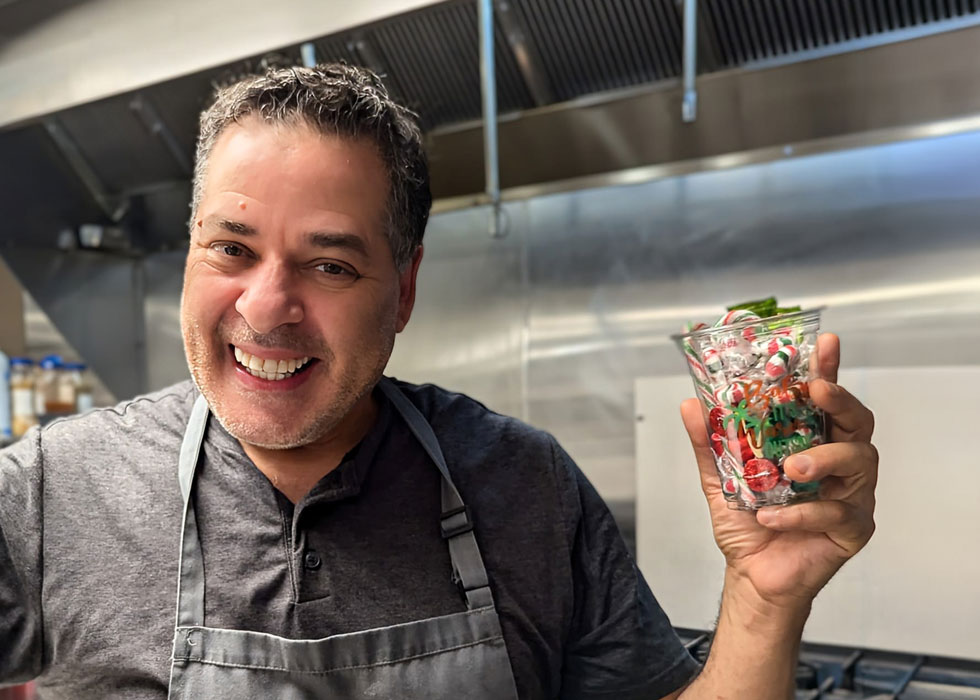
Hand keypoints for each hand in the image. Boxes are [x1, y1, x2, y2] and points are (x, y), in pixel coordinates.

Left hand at [680, 333, 877, 610]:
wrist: (751, 575)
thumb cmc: (746, 523)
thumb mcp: (719, 478)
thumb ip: (709, 443)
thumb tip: (691, 405)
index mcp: (812, 440)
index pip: (824, 399)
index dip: (827, 368)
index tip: (824, 343)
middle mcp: (840, 461)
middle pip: (857, 421)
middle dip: (841, 400)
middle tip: (817, 392)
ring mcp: (852, 494)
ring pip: (858, 461)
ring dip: (823, 458)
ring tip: (790, 468)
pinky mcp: (853, 529)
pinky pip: (836, 512)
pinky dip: (801, 511)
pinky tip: (771, 515)